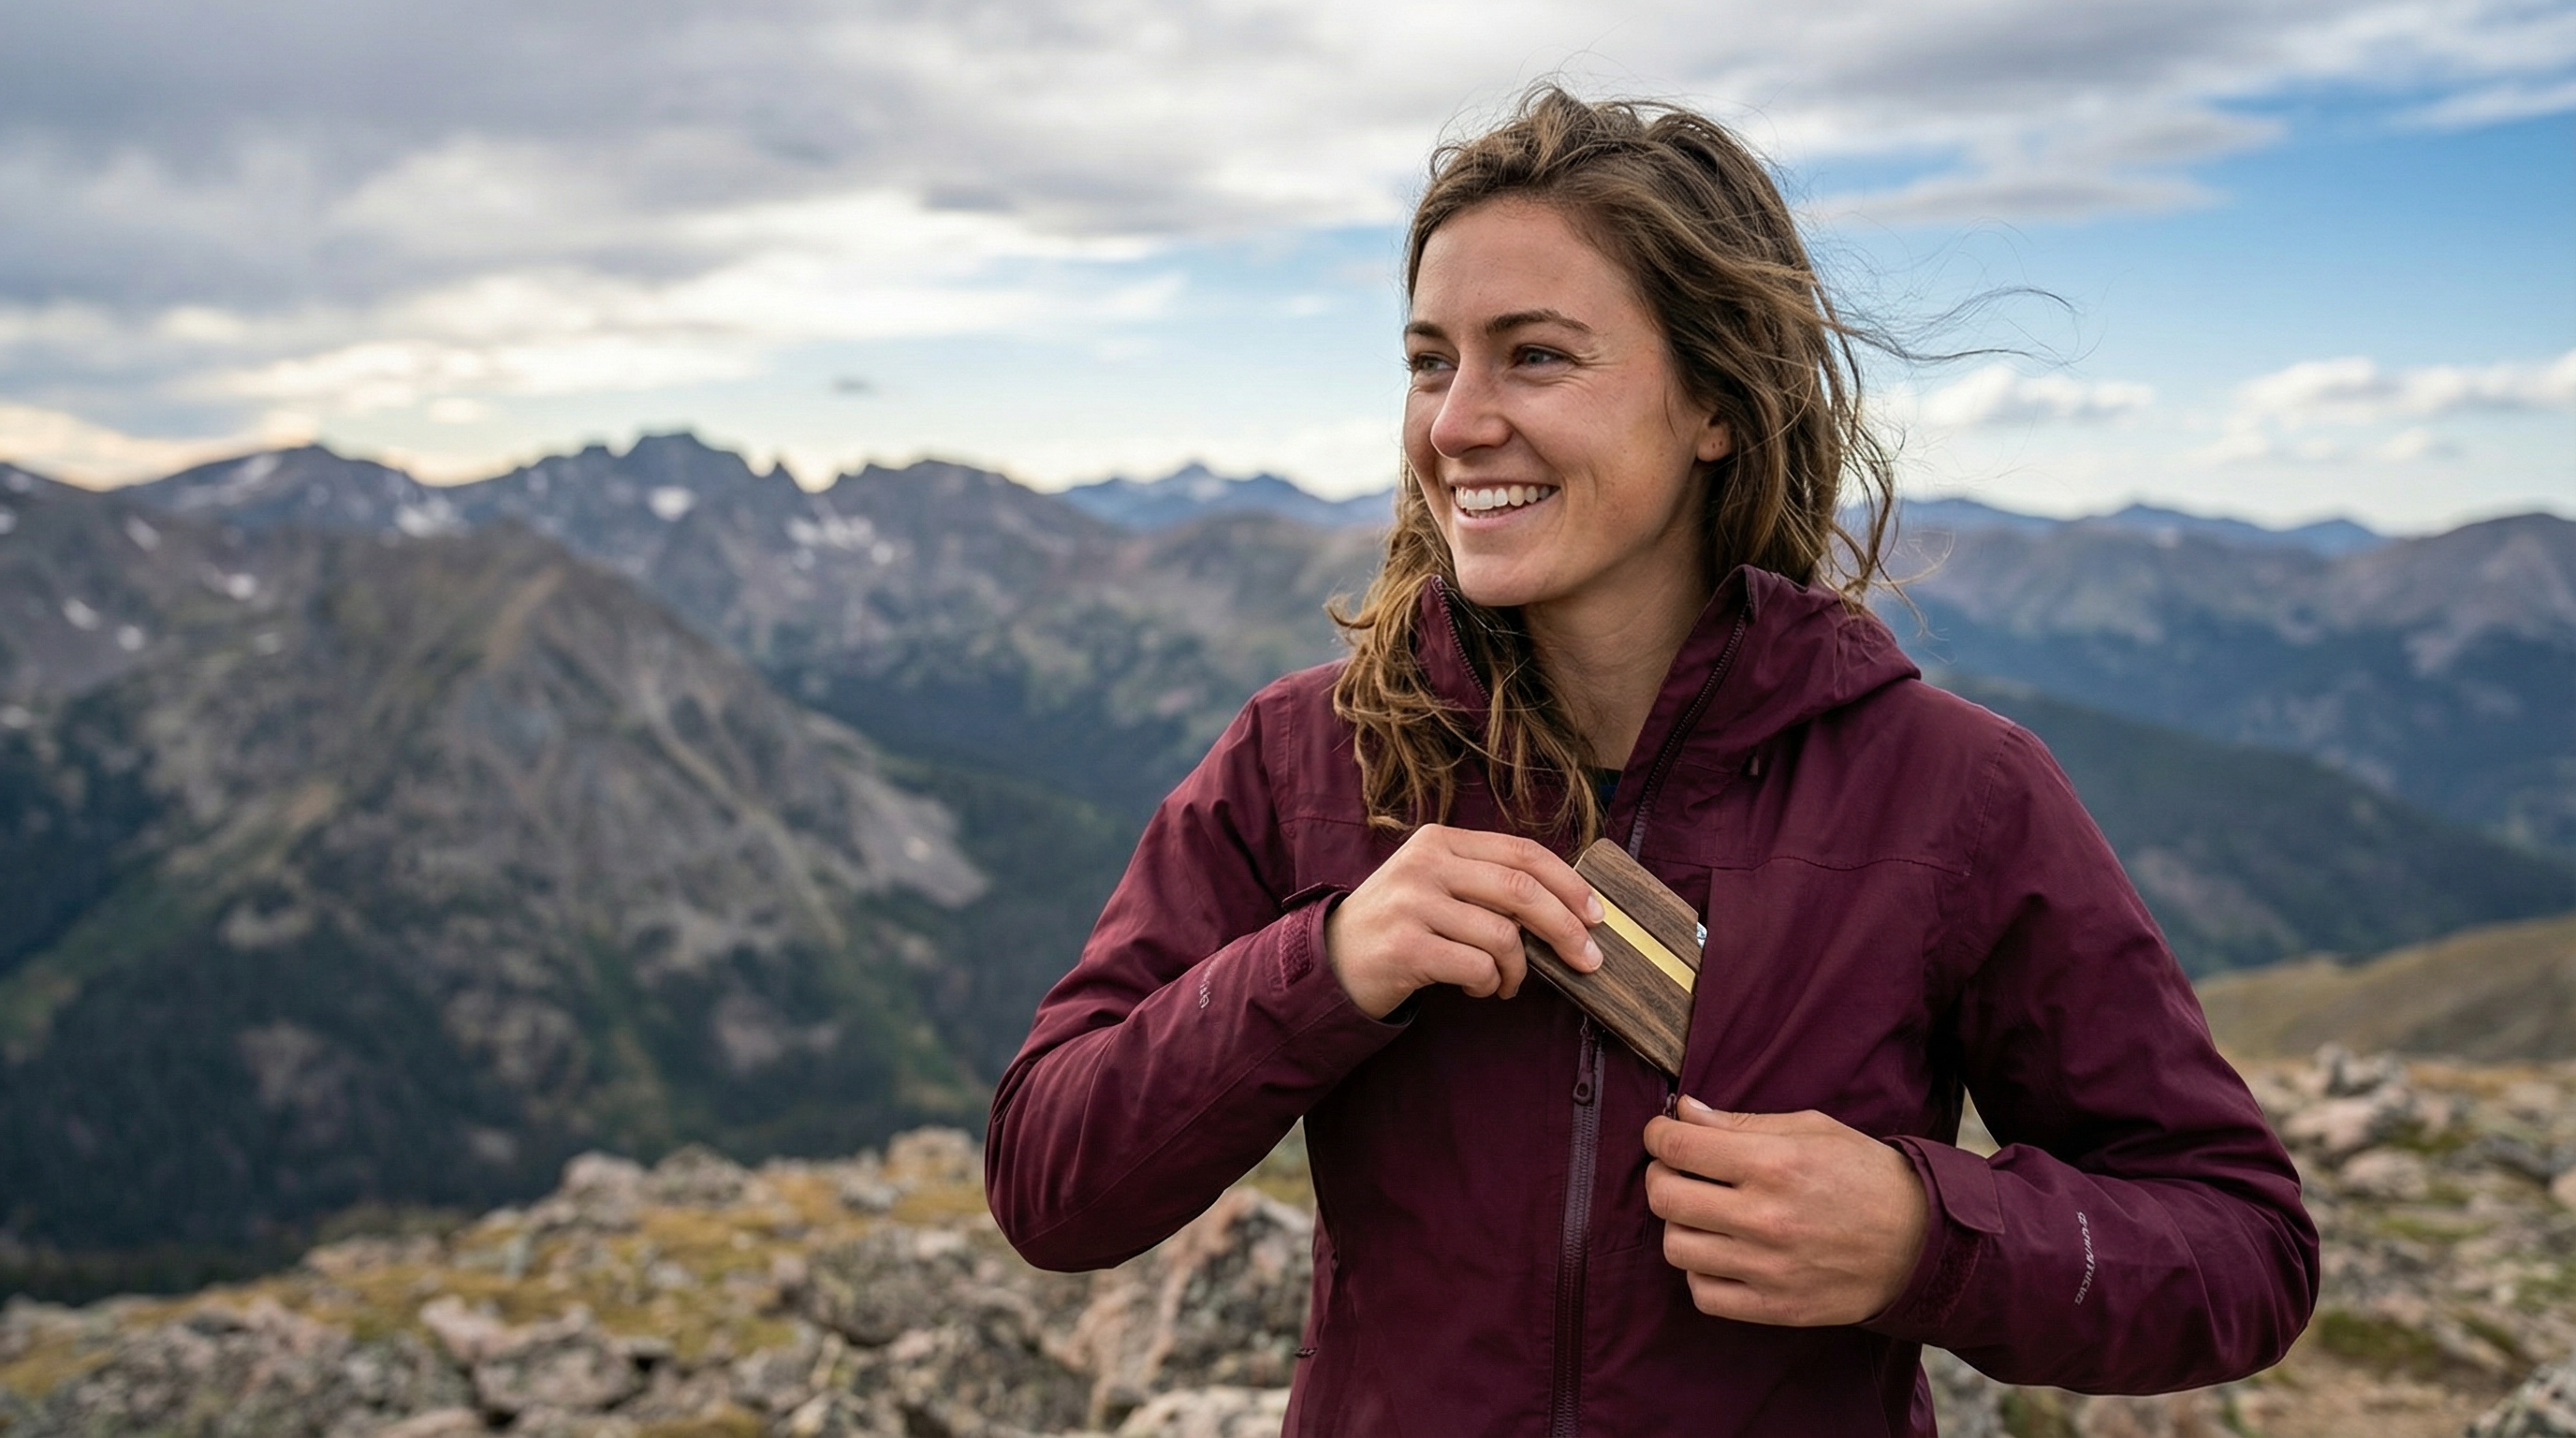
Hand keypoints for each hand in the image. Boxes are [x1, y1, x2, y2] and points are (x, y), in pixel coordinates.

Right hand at [1323, 824, 1602, 1019]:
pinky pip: (1476, 967)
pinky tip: (1476, 990)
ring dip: (1518, 970)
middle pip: (1521, 888)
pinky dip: (1488, 985)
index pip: (1522, 852)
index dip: (1568, 883)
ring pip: (1502, 936)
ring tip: (1505, 984)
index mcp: (1439, 841)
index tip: (1596, 915)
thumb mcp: (1434, 884)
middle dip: (1565, 928)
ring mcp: (1412, 904)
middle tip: (1587, 959)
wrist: (1332, 960)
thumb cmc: (1399, 925)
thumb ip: (1485, 883)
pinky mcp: (1405, 947)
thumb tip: (1565, 907)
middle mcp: (1424, 864)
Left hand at [1643, 1096, 1928, 1326]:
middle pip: (1665, 1198)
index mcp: (1774, 1163)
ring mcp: (1769, 1268)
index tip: (1662, 1133)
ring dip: (1679, 1225)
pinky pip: (1703, 1294)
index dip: (1657, 1135)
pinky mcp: (1777, 1307)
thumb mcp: (1812, 1129)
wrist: (1922, 1242)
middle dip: (1659, 1176)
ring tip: (1703, 1213)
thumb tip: (1684, 1113)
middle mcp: (1766, 1217)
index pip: (1678, 1147)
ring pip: (1676, 1247)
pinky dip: (1701, 1271)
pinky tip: (1721, 1252)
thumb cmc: (1865, 1175)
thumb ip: (1743, 1122)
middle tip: (1677, 1170)